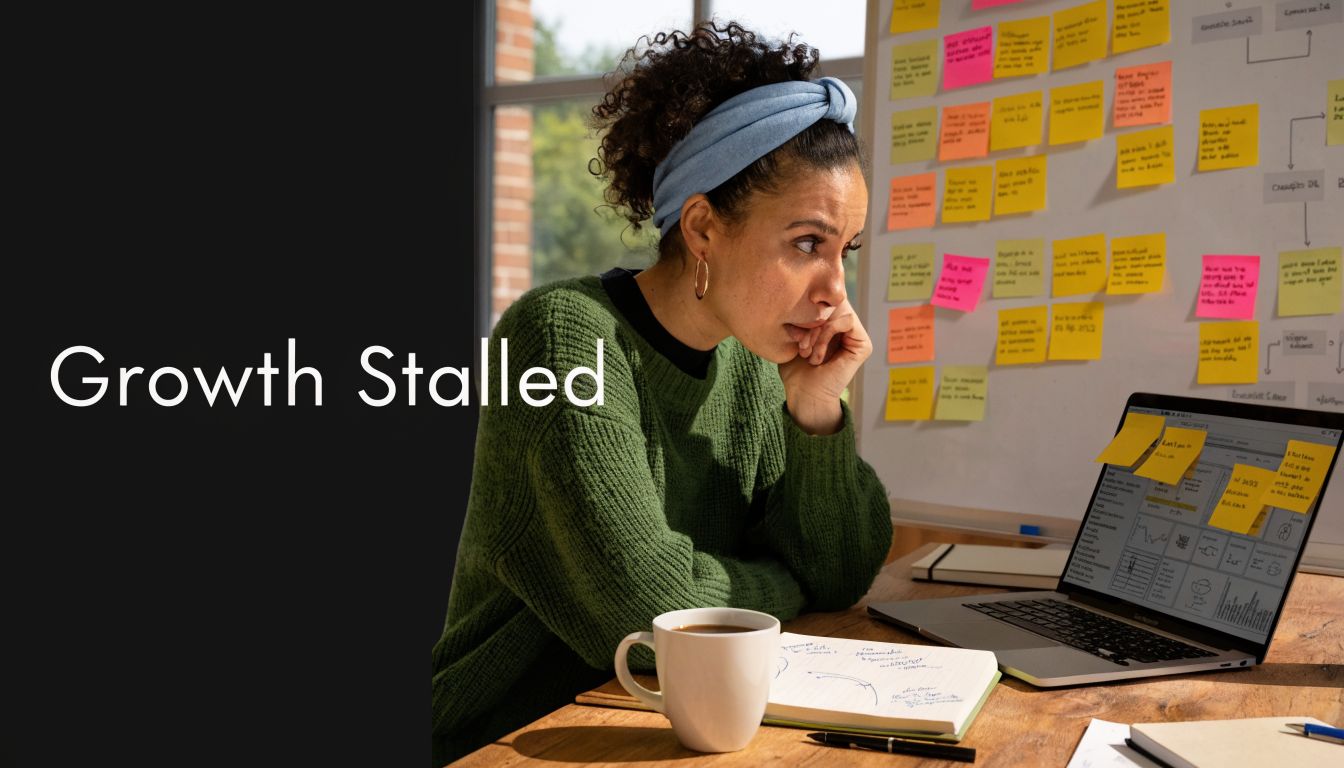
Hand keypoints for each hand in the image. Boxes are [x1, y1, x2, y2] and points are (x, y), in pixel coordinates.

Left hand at [779, 300, 872, 434]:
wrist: (803, 394)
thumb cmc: (794, 368)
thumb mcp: (793, 332)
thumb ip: (800, 310)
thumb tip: (800, 286)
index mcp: (831, 321)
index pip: (823, 296)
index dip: (807, 307)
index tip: (792, 331)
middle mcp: (846, 326)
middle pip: (831, 300)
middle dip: (811, 319)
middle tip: (799, 342)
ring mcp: (856, 334)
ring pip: (838, 309)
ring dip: (818, 330)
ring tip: (806, 351)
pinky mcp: (864, 344)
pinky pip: (847, 320)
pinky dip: (827, 334)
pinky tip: (817, 355)